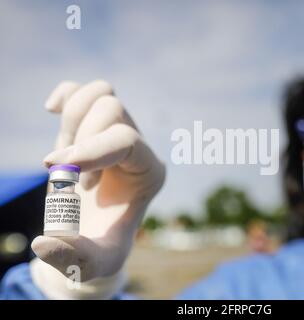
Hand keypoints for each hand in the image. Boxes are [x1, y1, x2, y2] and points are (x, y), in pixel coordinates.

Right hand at [30, 80, 164, 297]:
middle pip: (111, 110)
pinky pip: (84, 91)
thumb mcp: (93, 262)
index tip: (60, 169)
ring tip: (65, 158)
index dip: (92, 149)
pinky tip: (52, 109)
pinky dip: (66, 95)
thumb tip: (44, 242)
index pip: (127, 140)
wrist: (91, 233)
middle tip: (69, 177)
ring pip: (100, 94)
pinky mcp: (94, 126)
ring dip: (70, 122)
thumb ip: (74, 257)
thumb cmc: (99, 246)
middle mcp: (138, 146)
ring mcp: (118, 131)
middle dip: (79, 139)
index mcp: (149, 173)